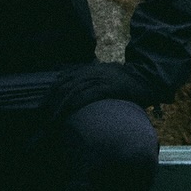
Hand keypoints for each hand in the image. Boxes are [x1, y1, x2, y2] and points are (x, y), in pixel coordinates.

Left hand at [33, 62, 157, 130]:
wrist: (149, 77)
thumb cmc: (127, 81)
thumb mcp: (106, 77)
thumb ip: (93, 83)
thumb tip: (80, 97)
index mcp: (89, 69)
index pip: (63, 79)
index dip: (51, 93)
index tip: (42, 106)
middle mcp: (91, 71)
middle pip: (64, 85)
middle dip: (51, 102)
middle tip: (41, 117)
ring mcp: (99, 78)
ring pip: (73, 90)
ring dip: (60, 106)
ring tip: (51, 120)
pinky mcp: (109, 87)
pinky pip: (88, 94)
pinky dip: (76, 103)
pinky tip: (69, 112)